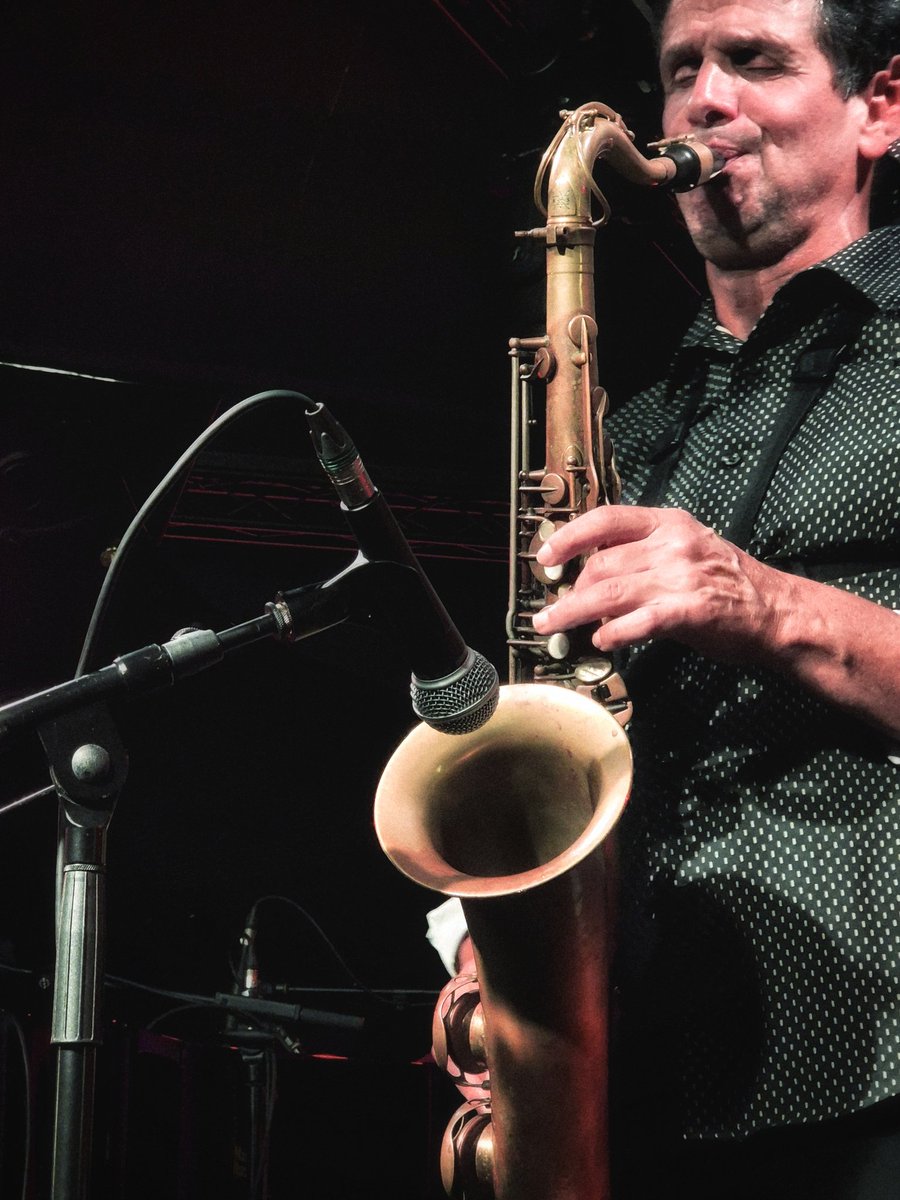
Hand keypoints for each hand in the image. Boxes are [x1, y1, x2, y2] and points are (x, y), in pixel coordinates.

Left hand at [531, 505, 786, 664]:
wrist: (777, 612)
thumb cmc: (728, 584)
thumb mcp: (686, 550)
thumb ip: (642, 555)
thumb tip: (592, 573)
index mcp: (668, 523)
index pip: (605, 519)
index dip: (569, 537)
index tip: (546, 557)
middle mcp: (672, 544)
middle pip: (600, 563)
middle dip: (570, 590)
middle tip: (553, 610)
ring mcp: (681, 576)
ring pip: (608, 592)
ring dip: (572, 612)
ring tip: (553, 627)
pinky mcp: (689, 610)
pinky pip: (636, 622)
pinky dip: (612, 633)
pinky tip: (601, 641)